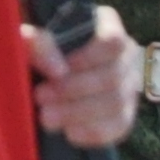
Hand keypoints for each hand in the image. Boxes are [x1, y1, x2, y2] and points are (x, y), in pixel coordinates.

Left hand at [28, 8, 141, 147]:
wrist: (40, 79)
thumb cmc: (36, 51)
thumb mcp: (31, 40)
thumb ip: (37, 43)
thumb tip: (56, 69)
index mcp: (107, 26)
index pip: (113, 42)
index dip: (87, 58)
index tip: (55, 71)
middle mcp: (125, 55)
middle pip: (113, 76)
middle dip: (73, 90)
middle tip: (40, 97)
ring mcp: (128, 86)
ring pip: (116, 104)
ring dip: (78, 113)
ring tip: (46, 117)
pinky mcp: (124, 115)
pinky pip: (119, 127)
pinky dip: (93, 132)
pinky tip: (68, 132)